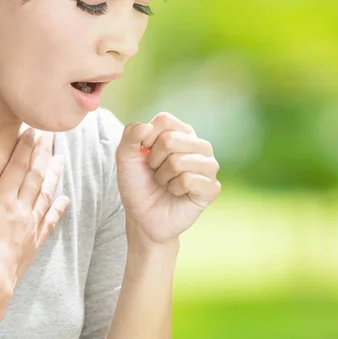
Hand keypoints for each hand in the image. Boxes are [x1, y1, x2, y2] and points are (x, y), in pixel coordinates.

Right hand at [0, 129, 68, 306]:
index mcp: (4, 199)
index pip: (18, 166)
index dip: (26, 146)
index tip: (34, 129)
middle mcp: (21, 210)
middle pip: (36, 176)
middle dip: (43, 154)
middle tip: (52, 135)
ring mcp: (29, 228)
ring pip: (45, 195)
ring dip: (54, 175)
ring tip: (62, 160)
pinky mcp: (32, 245)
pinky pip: (48, 223)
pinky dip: (57, 210)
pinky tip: (65, 201)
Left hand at [115, 112, 220, 245]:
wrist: (143, 218)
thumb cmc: (137, 184)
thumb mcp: (125, 156)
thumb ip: (130, 134)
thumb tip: (147, 126)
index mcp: (182, 132)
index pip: (164, 120)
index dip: (147, 138)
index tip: (144, 154)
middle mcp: (199, 145)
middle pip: (170, 139)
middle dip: (154, 160)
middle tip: (156, 172)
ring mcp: (209, 165)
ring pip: (178, 161)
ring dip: (163, 176)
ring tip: (166, 183)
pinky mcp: (212, 187)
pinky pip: (188, 180)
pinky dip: (174, 189)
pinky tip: (176, 193)